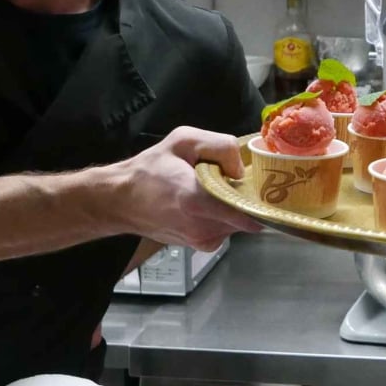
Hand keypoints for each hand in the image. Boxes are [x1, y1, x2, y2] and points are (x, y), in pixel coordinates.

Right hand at [106, 127, 260, 250]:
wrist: (121, 200)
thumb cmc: (150, 169)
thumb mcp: (184, 140)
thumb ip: (220, 145)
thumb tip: (242, 168)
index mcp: (196, 200)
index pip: (247, 212)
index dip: (262, 199)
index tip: (264, 185)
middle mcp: (202, 227)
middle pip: (249, 214)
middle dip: (248, 196)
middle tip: (234, 179)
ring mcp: (203, 240)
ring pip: (240, 222)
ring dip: (235, 206)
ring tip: (214, 190)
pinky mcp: (203, 246)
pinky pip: (229, 228)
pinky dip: (226, 215)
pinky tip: (207, 203)